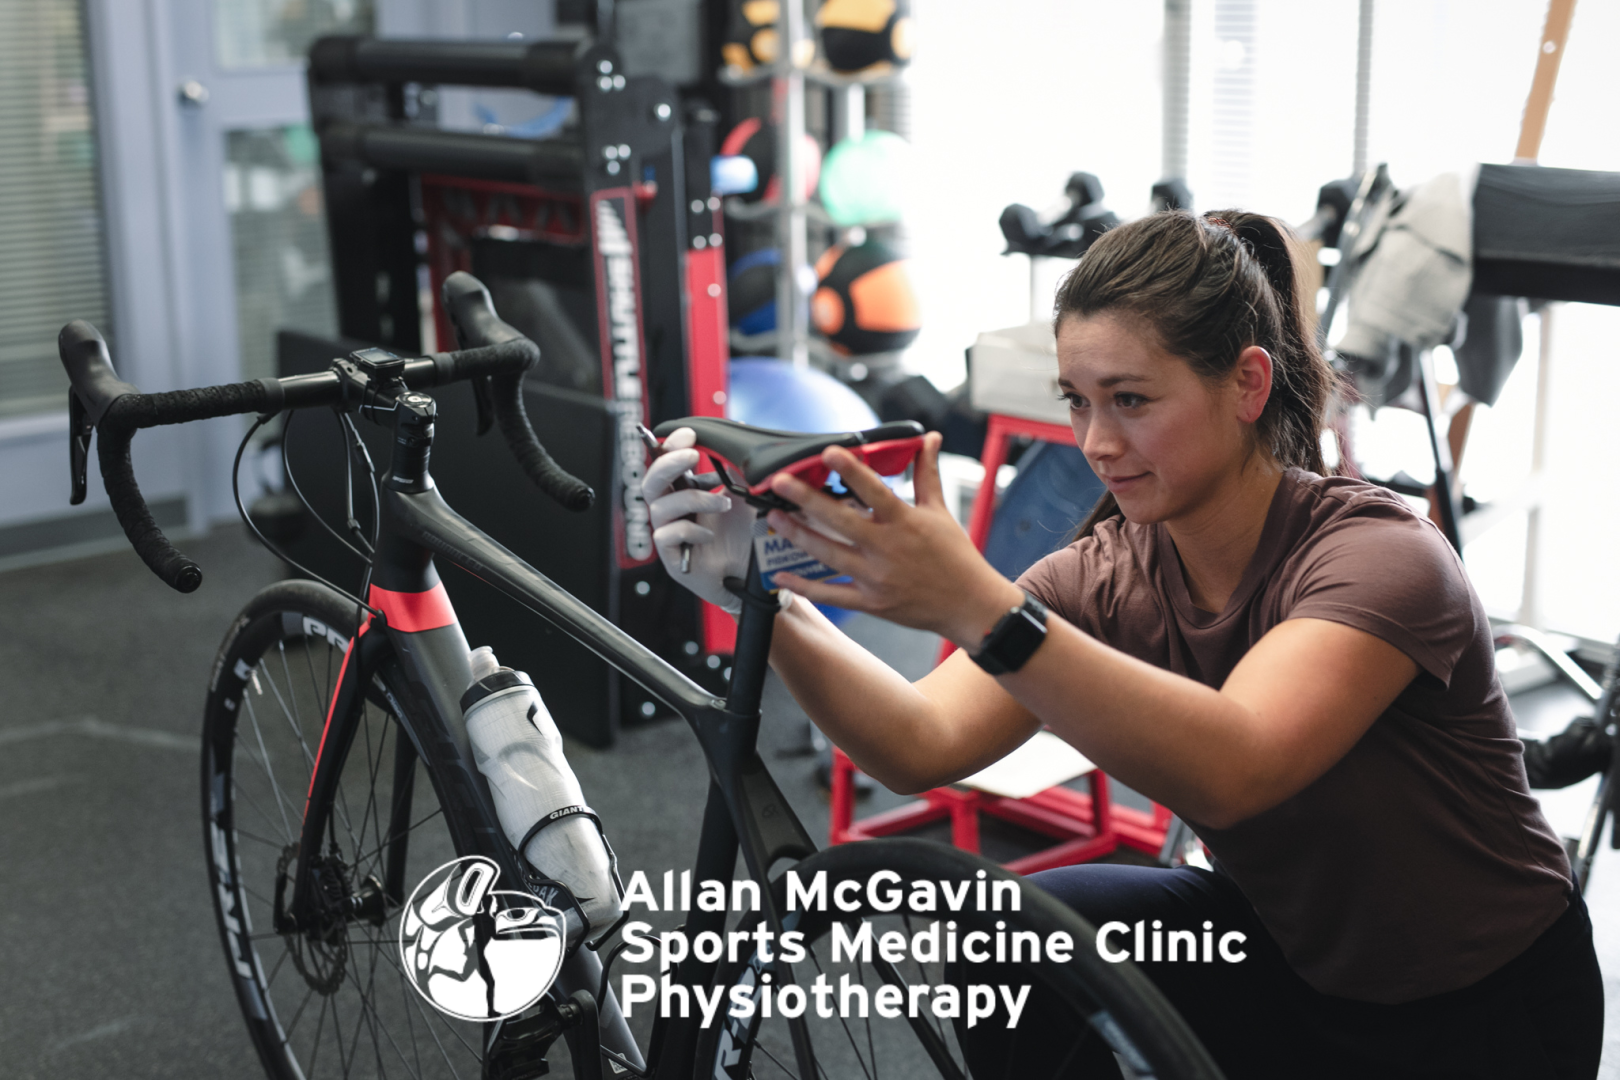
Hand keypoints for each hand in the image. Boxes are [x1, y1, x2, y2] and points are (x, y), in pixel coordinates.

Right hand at [642, 427, 754, 614]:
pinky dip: (689, 530)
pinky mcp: (672, 557)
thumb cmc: (747, 538)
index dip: (672, 446)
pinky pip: (666, 536)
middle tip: (693, 456)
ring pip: (660, 507)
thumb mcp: (745, 498)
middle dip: (669, 464)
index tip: (689, 435)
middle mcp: (675, 510)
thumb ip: (736, 472)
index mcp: (687, 491)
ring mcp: (671, 534)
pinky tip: (709, 535)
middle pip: (651, 481)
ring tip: (723, 504)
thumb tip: (733, 443)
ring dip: (694, 499)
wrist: (755, 576)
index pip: (667, 463)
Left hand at [765, 431, 1023, 645]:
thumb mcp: (940, 511)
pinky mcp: (871, 602)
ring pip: (829, 555)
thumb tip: (931, 438)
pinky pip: (832, 594)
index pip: (874, 490)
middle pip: (840, 521)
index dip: (851, 471)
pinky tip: (781, 574)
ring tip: (774, 516)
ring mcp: (876, 578)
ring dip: (799, 535)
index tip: (829, 452)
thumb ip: (927, 473)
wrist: (969, 606)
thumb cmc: (955, 556)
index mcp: (905, 522)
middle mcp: (887, 548)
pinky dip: (805, 587)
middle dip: (807, 500)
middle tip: (780, 482)